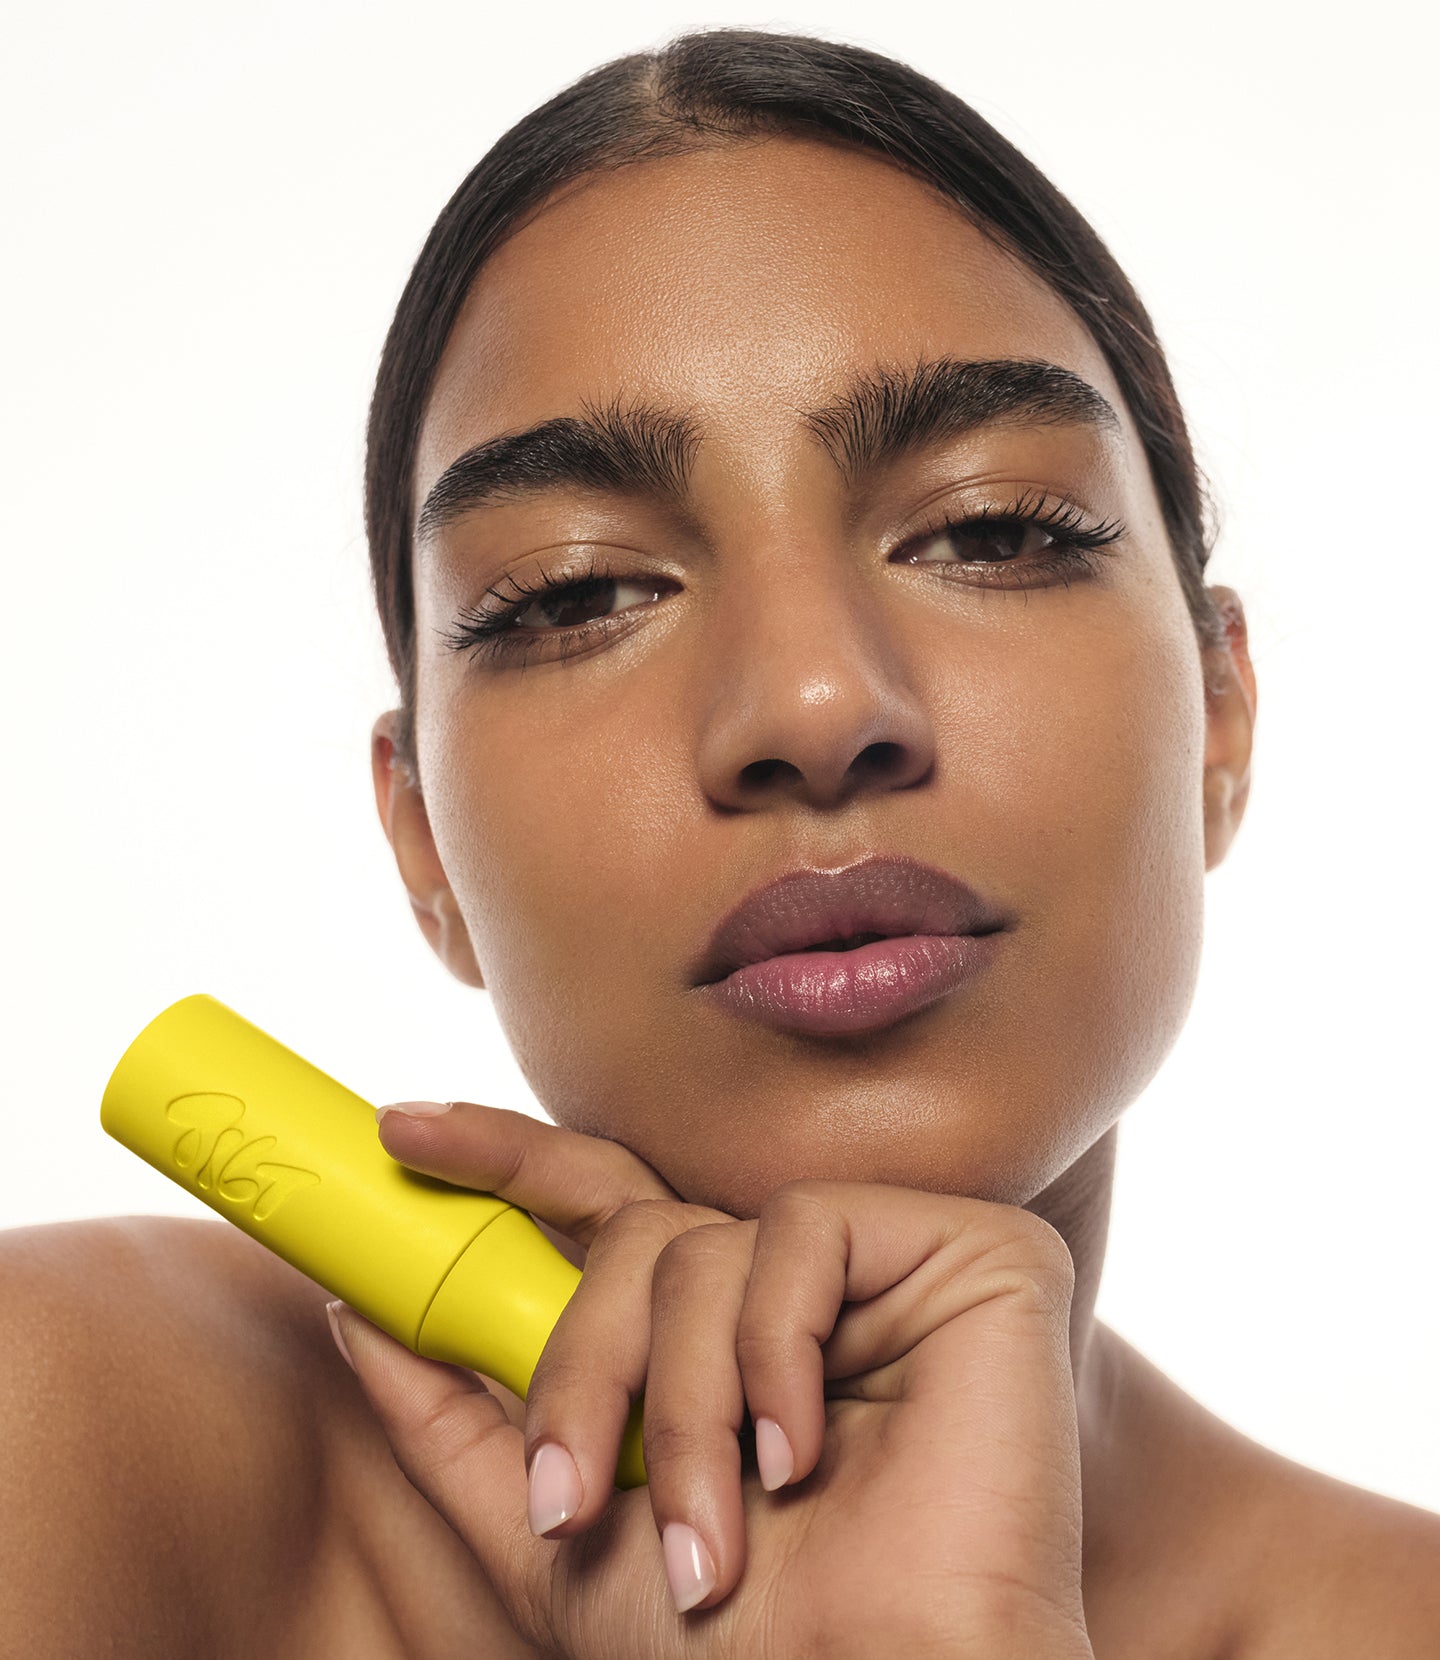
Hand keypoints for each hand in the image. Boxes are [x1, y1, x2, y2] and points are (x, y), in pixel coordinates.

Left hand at [328, 1101, 1094, 1659]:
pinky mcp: (967, 1246)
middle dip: (579, 1362)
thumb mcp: (557, 1537)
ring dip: (680, 1406)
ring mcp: (882, 1260)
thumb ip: (458, 1423)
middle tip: (561, 1496)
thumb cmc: (739, 1654)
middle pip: (637, 1229)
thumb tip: (360, 1316)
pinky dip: (774, 1352)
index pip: (603, 1204)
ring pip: (704, 1244)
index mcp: (714, 1331)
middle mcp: (793, 1282)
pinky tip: (801, 1455)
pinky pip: (802, 1233)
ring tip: (711, 1541)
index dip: (503, 1157)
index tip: (400, 1134)